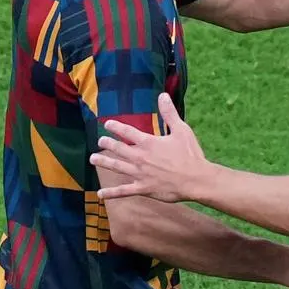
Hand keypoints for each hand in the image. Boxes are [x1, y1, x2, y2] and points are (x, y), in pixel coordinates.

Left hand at [93, 94, 207, 202]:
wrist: (196, 180)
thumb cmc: (190, 155)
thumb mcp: (181, 130)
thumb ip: (169, 114)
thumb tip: (163, 95)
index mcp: (148, 142)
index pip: (127, 132)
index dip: (116, 127)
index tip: (107, 124)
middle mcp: (140, 157)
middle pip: (118, 148)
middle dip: (107, 143)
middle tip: (100, 140)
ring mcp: (139, 174)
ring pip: (116, 167)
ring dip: (103, 162)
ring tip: (93, 159)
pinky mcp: (143, 188)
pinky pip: (123, 191)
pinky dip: (111, 193)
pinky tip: (101, 194)